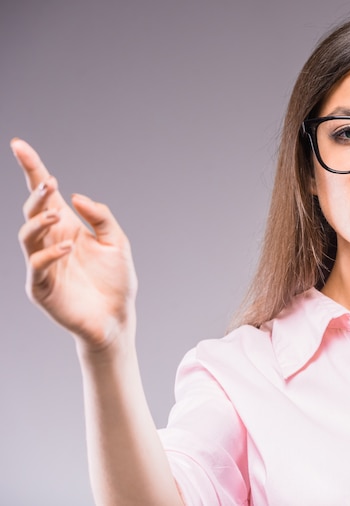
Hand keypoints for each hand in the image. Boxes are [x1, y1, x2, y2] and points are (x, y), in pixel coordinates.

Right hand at [12, 138, 137, 351]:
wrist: (116, 317)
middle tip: (48, 183)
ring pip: (27, 235)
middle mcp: (51, 242)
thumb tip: (76, 196)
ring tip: (55, 212)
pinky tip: (68, 248)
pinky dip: (50, 255)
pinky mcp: (42, 287)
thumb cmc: (116, 280)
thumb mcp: (117, 242)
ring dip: (38, 221)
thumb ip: (101, 218)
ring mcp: (43, 264)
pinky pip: (38, 266)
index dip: (32, 169)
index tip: (19, 145)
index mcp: (67, 227)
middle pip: (33, 210)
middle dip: (36, 194)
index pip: (45, 194)